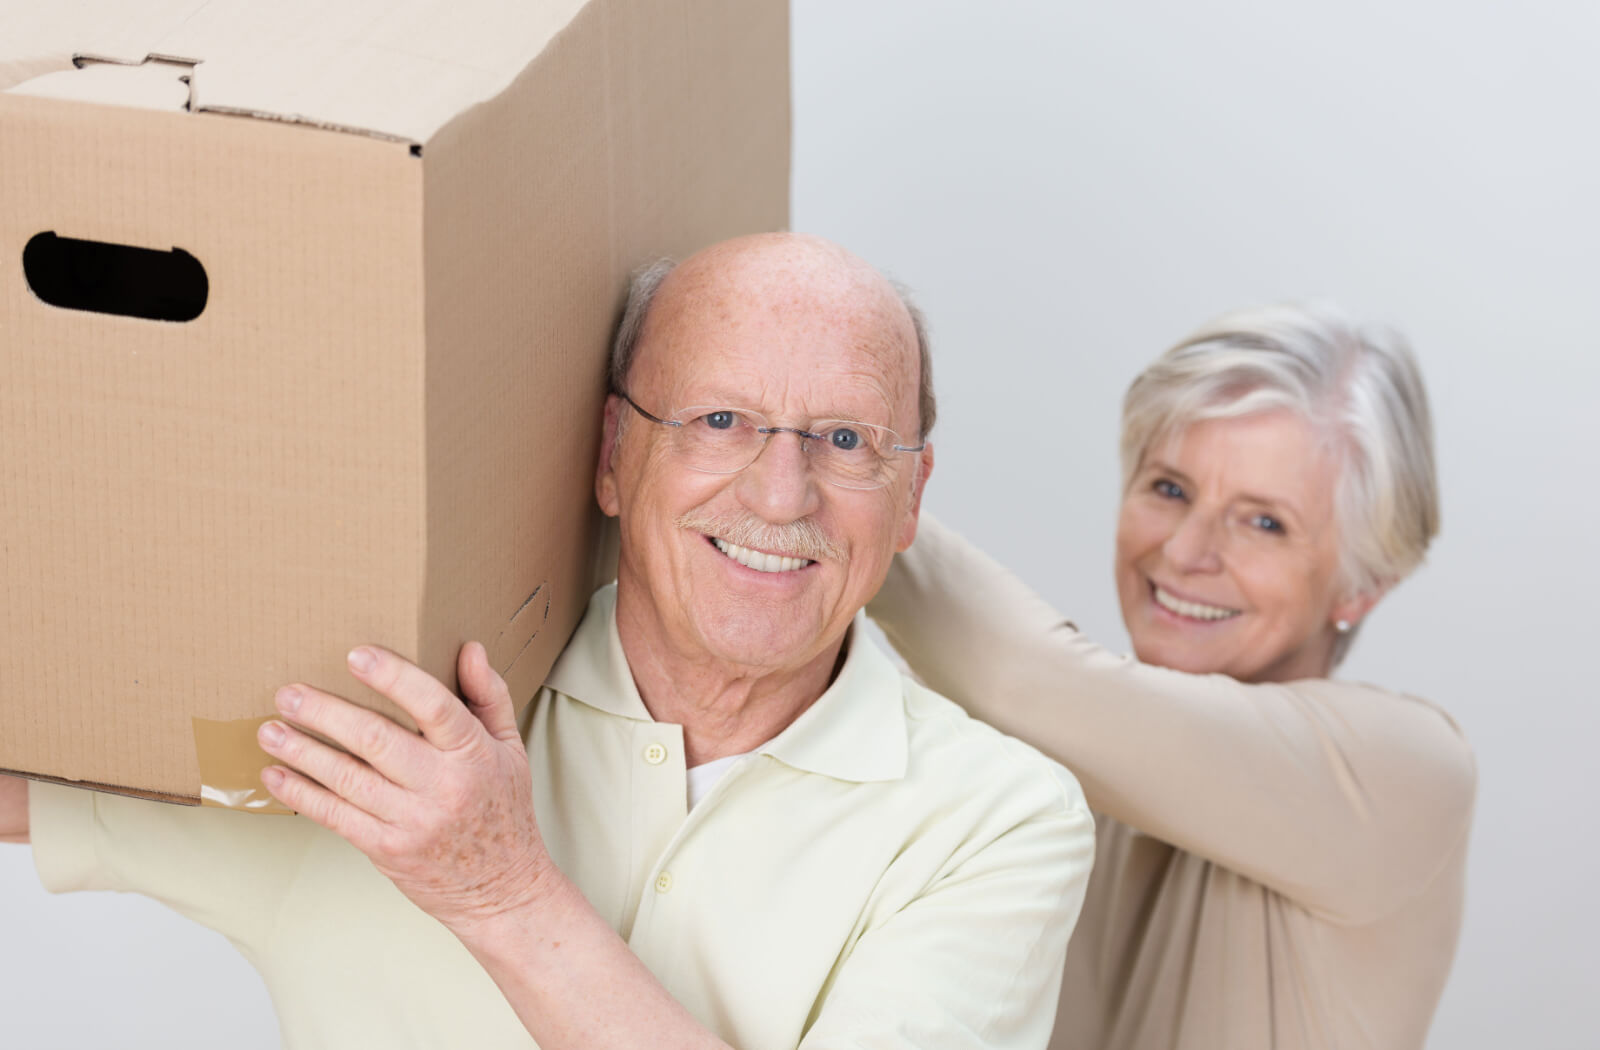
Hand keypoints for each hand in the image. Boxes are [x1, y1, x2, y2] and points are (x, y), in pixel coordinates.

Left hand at [257, 643, 551, 932]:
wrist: (502, 888)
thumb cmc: (503, 810)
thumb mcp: (510, 748)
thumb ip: (489, 696)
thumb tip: (469, 649)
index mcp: (473, 754)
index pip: (435, 707)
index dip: (394, 678)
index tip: (357, 655)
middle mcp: (442, 786)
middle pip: (377, 740)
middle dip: (326, 713)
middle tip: (289, 694)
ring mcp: (412, 821)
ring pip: (347, 778)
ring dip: (303, 752)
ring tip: (270, 730)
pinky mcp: (387, 849)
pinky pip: (336, 817)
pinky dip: (302, 795)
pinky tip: (277, 776)